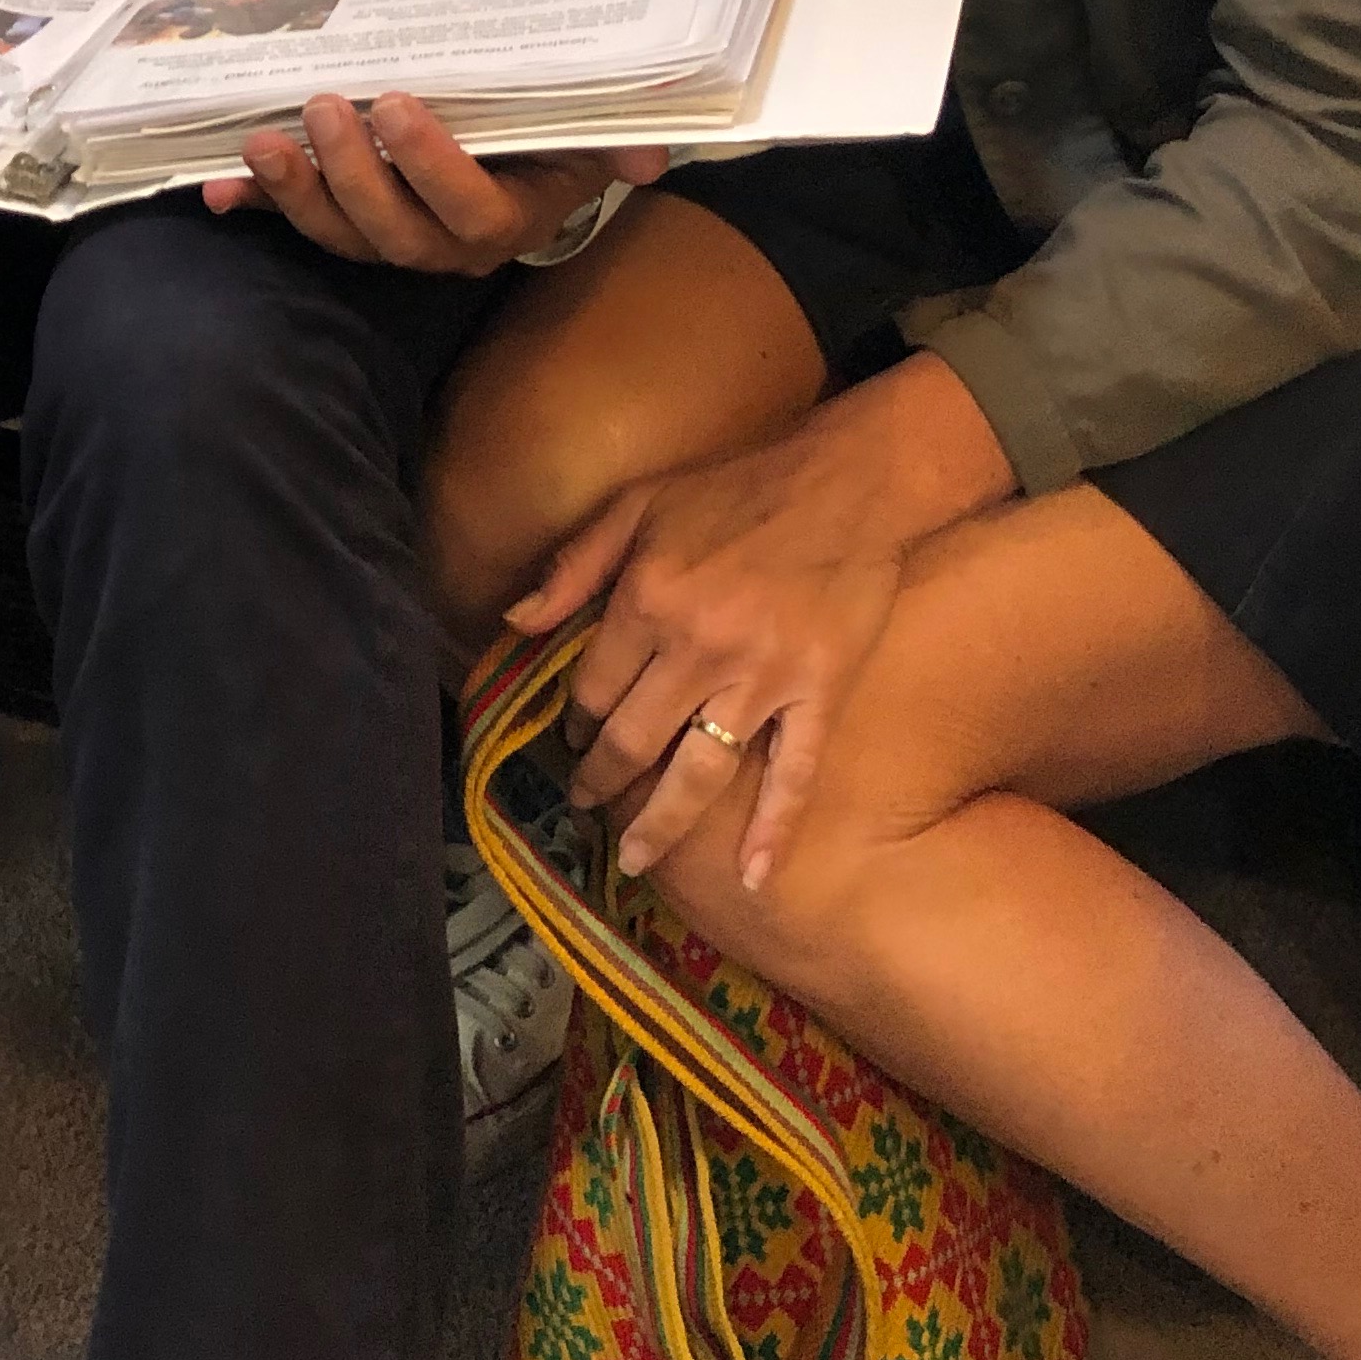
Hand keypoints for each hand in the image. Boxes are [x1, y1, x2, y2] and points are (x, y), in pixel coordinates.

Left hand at [201, 95, 662, 278]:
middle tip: (325, 107)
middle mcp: (445, 245)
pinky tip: (215, 189)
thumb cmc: (550, 134)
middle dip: (352, 175)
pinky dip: (255, 207)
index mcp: (507, 221)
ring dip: (297, 194)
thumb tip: (652, 158)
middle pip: (394, 234)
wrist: (516, 152)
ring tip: (263, 140)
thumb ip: (614, 140)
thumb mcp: (585, 131)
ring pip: (341, 236)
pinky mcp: (345, 223)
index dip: (430, 168)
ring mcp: (389, 238)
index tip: (398, 106)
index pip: (470, 213)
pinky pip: (296, 226)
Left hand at [507, 356, 1015, 890]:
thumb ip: (573, 567)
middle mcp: (698, 648)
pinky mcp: (819, 693)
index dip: (576, 720)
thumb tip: (513, 624)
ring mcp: (763, 678)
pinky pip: (794, 773)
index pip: (593, 687)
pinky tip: (751, 877)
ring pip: (699, 772)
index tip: (574, 736)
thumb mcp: (637, 504)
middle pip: (635, 740)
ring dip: (660, 825)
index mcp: (648, 600)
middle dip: (602, 782)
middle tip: (586, 807)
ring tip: (634, 859)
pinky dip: (773, 830)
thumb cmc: (735, 488)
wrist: (847, 482)